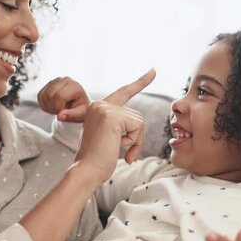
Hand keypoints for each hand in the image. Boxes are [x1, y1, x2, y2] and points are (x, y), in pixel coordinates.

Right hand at [37, 77, 90, 122]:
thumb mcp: (80, 114)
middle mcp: (66, 80)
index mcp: (75, 86)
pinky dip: (43, 104)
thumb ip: (71, 116)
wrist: (79, 104)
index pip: (59, 96)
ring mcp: (56, 81)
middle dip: (52, 108)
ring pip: (44, 95)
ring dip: (47, 107)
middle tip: (59, 112)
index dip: (58, 107)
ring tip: (56, 109)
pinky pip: (40, 95)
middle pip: (50, 95)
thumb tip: (60, 116)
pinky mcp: (49, 83)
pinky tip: (51, 107)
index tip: (63, 113)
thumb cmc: (81, 109)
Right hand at [73, 69, 155, 185]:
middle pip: (136, 116)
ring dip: (134, 139)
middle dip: (135, 135)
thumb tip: (137, 123)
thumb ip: (120, 125)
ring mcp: (105, 109)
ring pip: (139, 121)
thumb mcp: (110, 137)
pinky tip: (117, 146)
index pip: (124, 92)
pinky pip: (138, 127)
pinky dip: (134, 141)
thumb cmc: (98, 160)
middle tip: (122, 149)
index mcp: (98, 108)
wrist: (86, 170)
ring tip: (115, 147)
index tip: (154, 70)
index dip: (141, 82)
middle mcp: (100, 104)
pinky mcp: (112, 116)